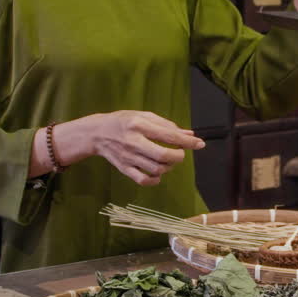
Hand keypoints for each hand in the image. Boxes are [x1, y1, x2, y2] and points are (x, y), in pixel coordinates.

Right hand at [62, 111, 203, 186]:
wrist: (97, 133)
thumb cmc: (124, 121)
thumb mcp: (144, 116)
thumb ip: (166, 125)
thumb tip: (189, 134)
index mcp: (139, 125)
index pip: (168, 135)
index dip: (187, 141)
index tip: (200, 144)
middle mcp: (134, 142)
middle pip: (162, 155)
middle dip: (178, 156)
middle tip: (180, 153)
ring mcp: (128, 157)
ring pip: (156, 169)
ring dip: (169, 167)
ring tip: (168, 160)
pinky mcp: (124, 169)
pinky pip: (143, 180)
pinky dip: (156, 180)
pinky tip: (158, 173)